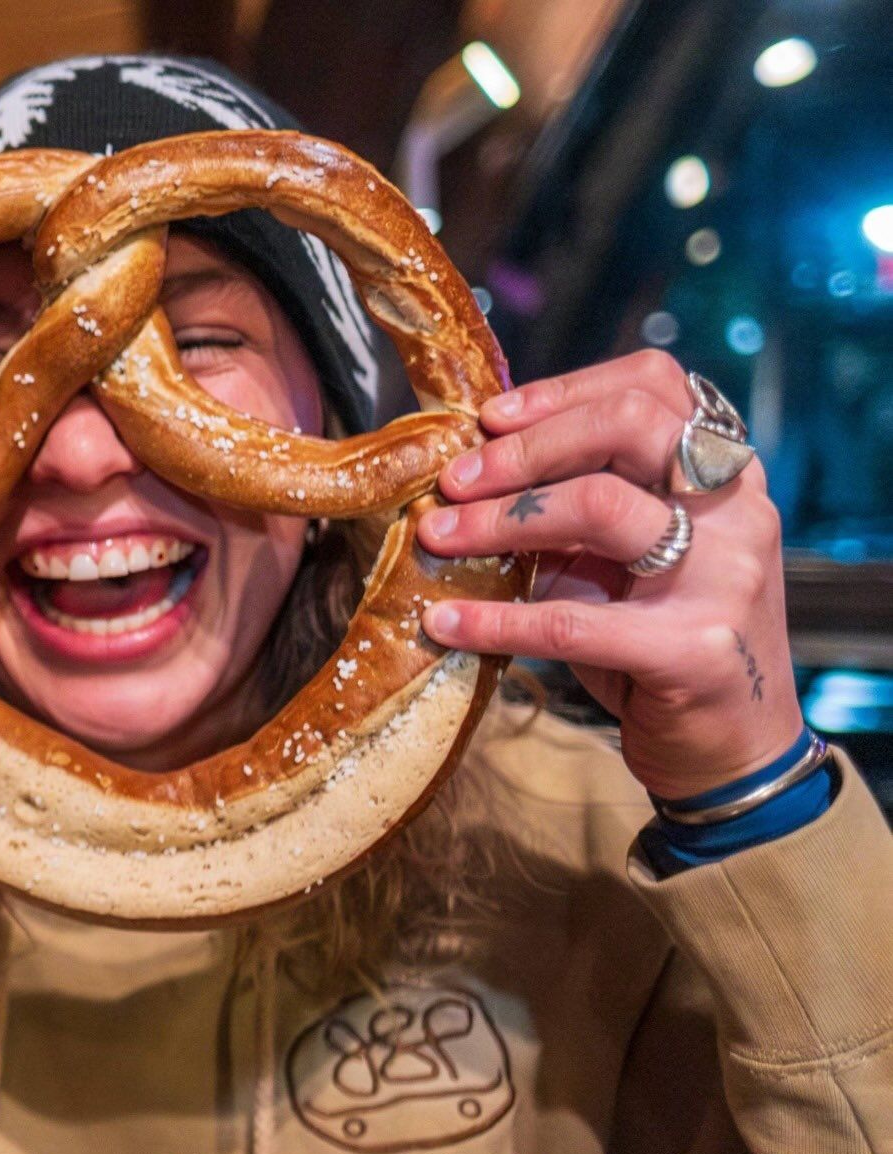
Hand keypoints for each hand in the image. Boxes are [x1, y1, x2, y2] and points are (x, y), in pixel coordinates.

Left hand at [417, 350, 804, 798]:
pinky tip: (444, 622)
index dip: (565, 391)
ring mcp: (726, 576)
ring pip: (602, 508)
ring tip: (438, 537)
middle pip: (630, 428)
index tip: (490, 418)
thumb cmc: (663, 639)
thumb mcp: (625, 561)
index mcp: (724, 474)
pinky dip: (495, 620)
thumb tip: (470, 472)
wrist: (734, 746)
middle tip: (454, 481)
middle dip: (525, 449)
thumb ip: (574, 509)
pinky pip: (573, 623)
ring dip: (500, 519)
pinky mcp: (694, 649)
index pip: (655, 385)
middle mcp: (737, 511)